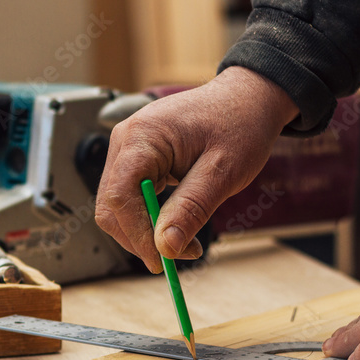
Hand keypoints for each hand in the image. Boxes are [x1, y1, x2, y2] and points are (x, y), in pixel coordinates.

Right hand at [95, 66, 298, 273]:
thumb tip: (165, 247)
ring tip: (185, 242)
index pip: (120, 196)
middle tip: (177, 257)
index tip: (161, 260)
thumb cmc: (239, 124)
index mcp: (142, 137)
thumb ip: (191, 209)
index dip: (136, 233)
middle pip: (111, 205)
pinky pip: (129, 196)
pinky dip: (149, 216)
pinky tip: (176, 223)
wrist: (248, 98)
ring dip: (145, 230)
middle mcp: (125, 140)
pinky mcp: (136, 157)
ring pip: (117, 205)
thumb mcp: (222, 172)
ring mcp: (127, 148)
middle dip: (140, 237)